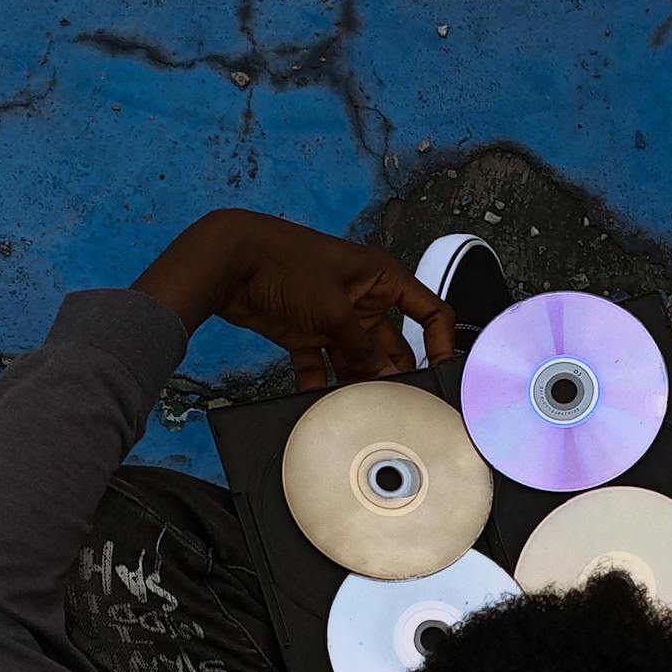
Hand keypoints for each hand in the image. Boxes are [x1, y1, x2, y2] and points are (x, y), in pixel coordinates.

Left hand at [132, 209, 454, 388]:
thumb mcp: (334, 308)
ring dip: (358, 382)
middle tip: (397, 403)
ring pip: (357, 359)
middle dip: (393, 372)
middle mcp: (362, 298)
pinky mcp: (306, 333)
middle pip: (391, 344)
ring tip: (364, 409)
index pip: (428, 310)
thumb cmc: (286, 263)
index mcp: (380, 278)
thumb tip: (384, 376)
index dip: (440, 341)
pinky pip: (322, 365)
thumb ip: (361, 346)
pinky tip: (322, 405)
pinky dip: (321, 384)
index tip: (442, 373)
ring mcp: (334, 317)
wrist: (228, 261)